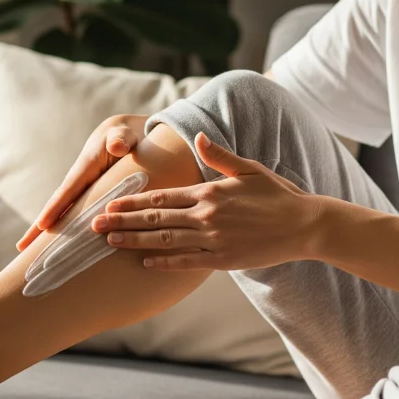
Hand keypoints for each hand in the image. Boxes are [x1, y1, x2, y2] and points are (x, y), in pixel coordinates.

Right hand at [16, 113, 149, 251]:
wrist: (123, 135)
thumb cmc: (125, 135)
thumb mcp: (123, 134)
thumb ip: (121, 139)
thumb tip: (116, 146)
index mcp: (85, 167)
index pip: (68, 192)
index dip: (55, 209)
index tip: (42, 227)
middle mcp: (78, 181)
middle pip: (56, 207)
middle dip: (39, 228)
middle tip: (22, 248)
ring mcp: (82, 191)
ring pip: (64, 215)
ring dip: (47, 233)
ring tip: (30, 253)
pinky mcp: (88, 197)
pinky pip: (75, 216)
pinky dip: (65, 231)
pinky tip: (57, 248)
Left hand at [90, 132, 321, 270]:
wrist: (304, 225)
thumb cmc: (277, 195)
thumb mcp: (248, 169)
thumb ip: (219, 156)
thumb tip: (198, 136)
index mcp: (209, 192)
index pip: (161, 196)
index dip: (132, 201)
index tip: (109, 204)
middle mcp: (206, 215)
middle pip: (155, 218)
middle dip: (122, 222)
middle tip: (94, 226)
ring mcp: (214, 239)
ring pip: (165, 240)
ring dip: (135, 241)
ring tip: (110, 243)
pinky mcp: (224, 260)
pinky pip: (187, 262)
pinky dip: (164, 263)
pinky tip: (145, 263)